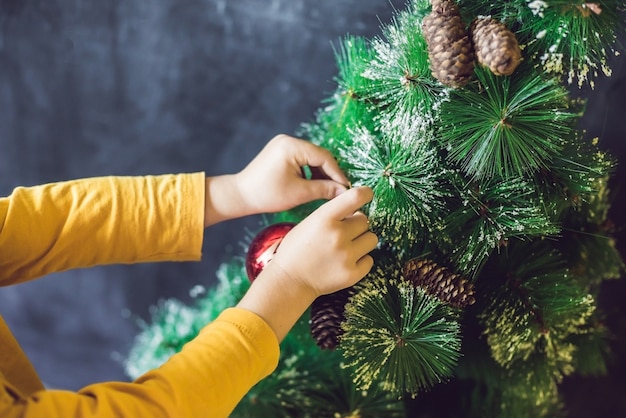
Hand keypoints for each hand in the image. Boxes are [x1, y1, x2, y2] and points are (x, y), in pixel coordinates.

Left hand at [234, 134, 348, 213]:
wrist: (241, 195)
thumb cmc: (267, 195)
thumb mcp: (300, 193)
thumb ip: (324, 190)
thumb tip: (344, 191)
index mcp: (292, 146)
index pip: (324, 157)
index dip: (337, 174)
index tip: (346, 189)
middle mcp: (288, 140)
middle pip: (319, 156)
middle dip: (329, 174)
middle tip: (339, 191)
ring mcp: (283, 144)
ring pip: (311, 158)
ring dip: (320, 173)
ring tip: (327, 191)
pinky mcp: (281, 151)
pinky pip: (302, 159)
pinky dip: (309, 171)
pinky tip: (314, 185)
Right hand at [270, 186, 376, 296]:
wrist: (289, 281)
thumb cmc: (297, 249)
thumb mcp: (309, 223)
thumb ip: (333, 214)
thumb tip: (357, 209)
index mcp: (325, 218)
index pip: (356, 197)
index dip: (366, 193)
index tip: (367, 195)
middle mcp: (338, 235)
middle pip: (365, 221)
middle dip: (356, 225)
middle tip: (343, 233)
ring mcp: (347, 256)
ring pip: (371, 239)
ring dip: (362, 241)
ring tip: (346, 248)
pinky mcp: (352, 274)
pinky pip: (369, 259)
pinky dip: (360, 260)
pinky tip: (345, 262)